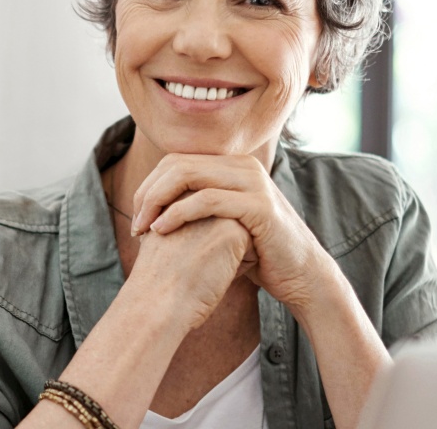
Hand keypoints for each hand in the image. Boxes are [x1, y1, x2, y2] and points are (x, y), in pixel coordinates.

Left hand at [129, 154, 330, 311]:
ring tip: (143, 228)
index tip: (137, 216)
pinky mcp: (259, 205)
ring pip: (189, 175)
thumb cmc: (258, 253)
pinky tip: (162, 230)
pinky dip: (179, 213)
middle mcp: (242, 166)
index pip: (176, 161)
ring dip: (158, 201)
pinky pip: (208, 199)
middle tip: (135, 223)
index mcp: (232, 166)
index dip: (149, 185)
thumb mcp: (223, 224)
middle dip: (148, 192)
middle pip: (178, 164)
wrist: (301, 275)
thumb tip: (157, 208)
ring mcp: (253, 182)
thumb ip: (198, 208)